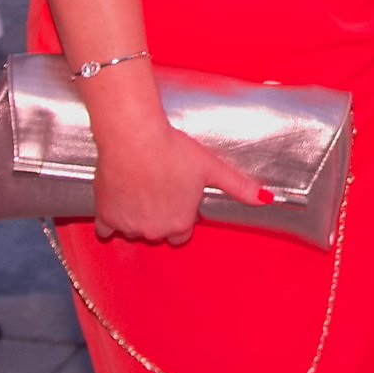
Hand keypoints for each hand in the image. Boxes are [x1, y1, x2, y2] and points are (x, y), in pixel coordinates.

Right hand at [92, 117, 267, 244]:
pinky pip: (107, 229)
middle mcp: (154, 230)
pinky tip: (120, 200)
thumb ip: (239, 186)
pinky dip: (112, 219)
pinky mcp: (106, 216)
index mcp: (180, 223)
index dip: (182, 214)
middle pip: (159, 231)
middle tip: (162, 187)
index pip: (183, 233)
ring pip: (134, 229)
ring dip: (138, 215)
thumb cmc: (174, 151)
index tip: (180, 196)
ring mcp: (129, 226)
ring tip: (144, 186)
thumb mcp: (212, 168)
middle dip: (161, 214)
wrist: (135, 139)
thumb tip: (267, 199)